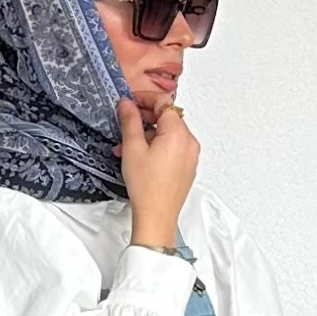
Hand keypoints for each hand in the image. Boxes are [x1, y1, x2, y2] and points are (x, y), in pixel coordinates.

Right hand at [117, 94, 199, 250]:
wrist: (157, 217)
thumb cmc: (147, 188)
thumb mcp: (132, 148)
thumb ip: (130, 121)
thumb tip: (127, 104)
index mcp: (178, 133)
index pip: (163, 102)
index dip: (144, 98)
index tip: (130, 101)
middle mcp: (189, 142)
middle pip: (167, 117)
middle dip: (144, 118)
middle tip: (125, 122)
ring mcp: (190, 155)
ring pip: (168, 134)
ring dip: (147, 134)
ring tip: (126, 147)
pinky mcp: (187, 167)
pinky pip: (172, 147)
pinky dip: (156, 146)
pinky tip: (139, 156)